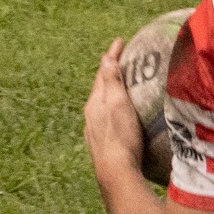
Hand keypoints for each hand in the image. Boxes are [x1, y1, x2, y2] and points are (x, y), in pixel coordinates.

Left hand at [84, 39, 145, 176]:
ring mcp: (95, 129)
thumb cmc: (120, 136)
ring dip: (111, 91)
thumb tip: (105, 58)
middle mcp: (91, 115)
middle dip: (110, 72)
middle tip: (122, 60)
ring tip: (123, 85)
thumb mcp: (117, 104)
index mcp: (95, 103)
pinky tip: (120, 115)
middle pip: (100, 87)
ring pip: (102, 103)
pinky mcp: (103, 142)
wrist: (115, 171)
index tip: (119, 41)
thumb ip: (111, 81)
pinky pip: (106, 117)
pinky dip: (113, 107)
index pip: (102, 73)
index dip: (111, 56)